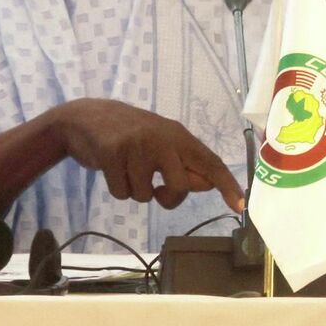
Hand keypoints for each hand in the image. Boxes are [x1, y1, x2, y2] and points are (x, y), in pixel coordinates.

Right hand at [49, 99, 244, 210]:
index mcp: (179, 136)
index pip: (210, 163)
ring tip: (127, 169)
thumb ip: (184, 163)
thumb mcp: (162, 144)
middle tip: (158, 191)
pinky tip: (111, 169)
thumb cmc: (130, 136)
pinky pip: (122, 192)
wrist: (85, 118)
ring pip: (146, 196)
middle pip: (180, 187)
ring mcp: (136, 145)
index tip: (240, 207)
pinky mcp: (112, 153)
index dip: (227, 185)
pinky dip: (117, 189)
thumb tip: (208, 184)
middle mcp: (162, 138)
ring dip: (136, 191)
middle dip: (169, 199)